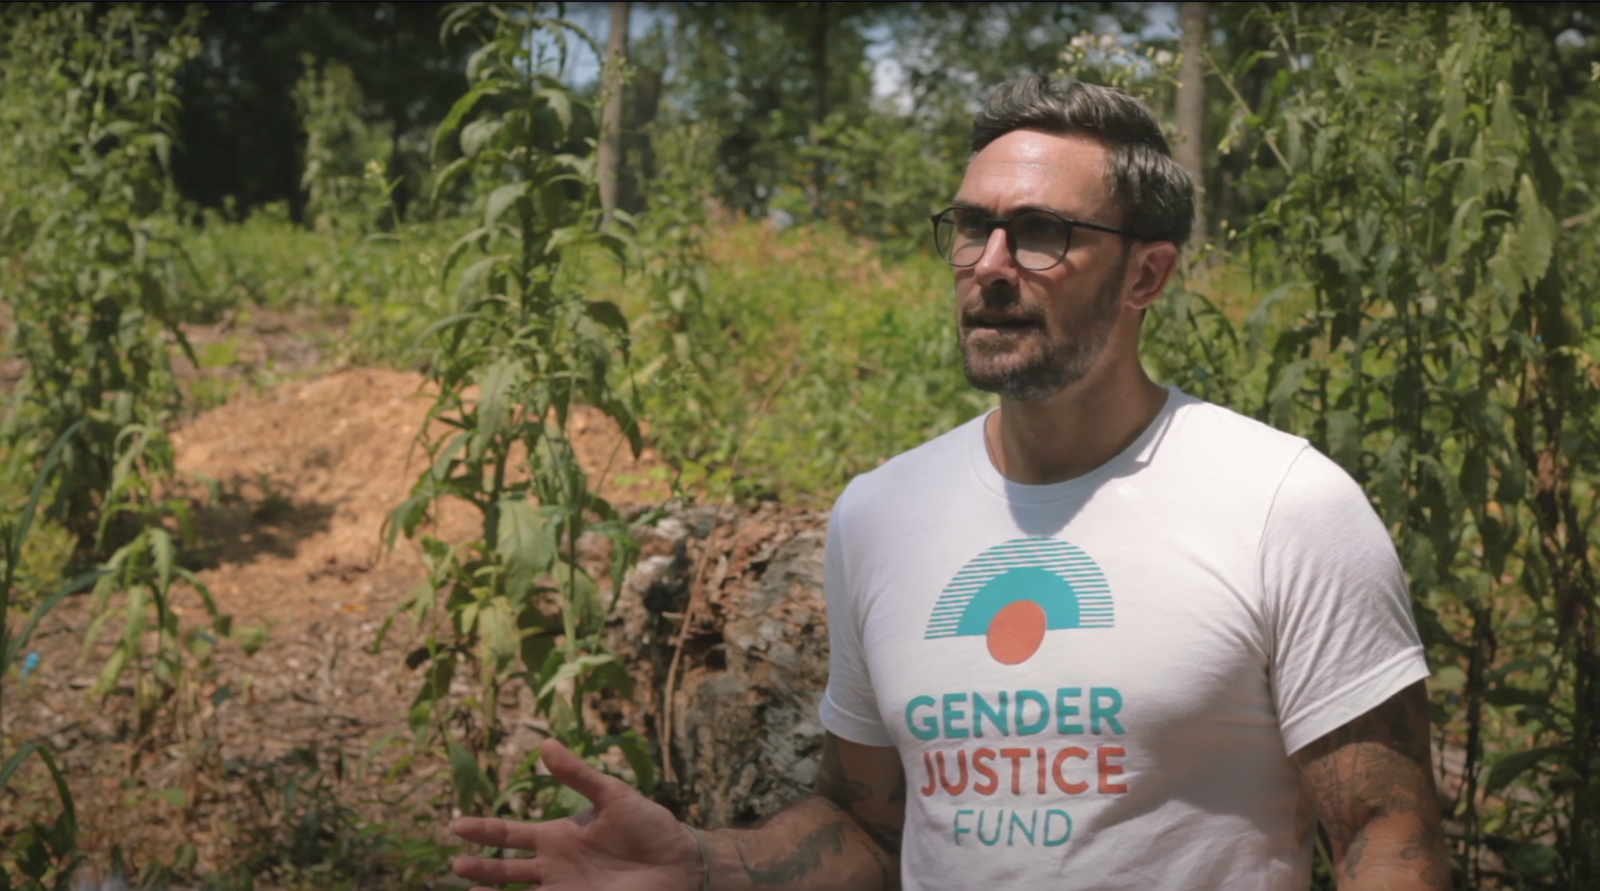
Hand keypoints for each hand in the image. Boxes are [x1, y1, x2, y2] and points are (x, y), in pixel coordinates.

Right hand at [452, 739, 705, 890]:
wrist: (681, 862)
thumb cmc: (650, 827)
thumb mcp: (613, 795)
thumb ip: (578, 775)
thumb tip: (545, 745)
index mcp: (558, 836)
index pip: (509, 834)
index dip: (483, 831)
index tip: (456, 826)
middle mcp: (555, 866)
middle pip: (505, 869)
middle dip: (480, 868)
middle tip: (456, 864)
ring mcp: (566, 890)